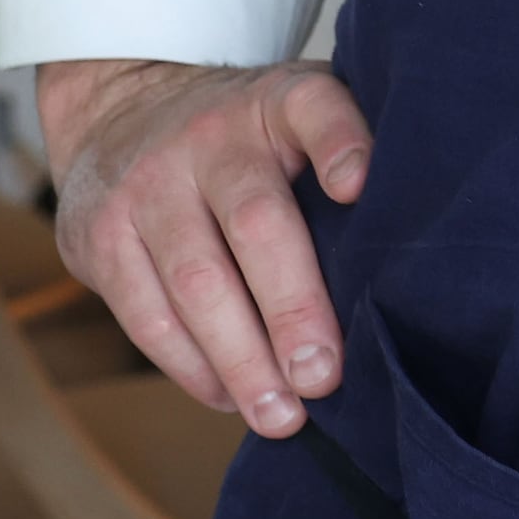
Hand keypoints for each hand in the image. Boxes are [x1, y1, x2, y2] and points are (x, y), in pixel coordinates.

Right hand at [40, 58, 370, 436]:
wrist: (119, 110)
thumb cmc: (246, 136)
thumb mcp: (300, 112)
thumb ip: (349, 155)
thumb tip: (420, 245)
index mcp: (275, 102)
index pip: (314, 109)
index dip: (340, 143)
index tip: (361, 187)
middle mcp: (208, 138)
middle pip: (255, 223)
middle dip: (292, 308)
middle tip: (324, 377)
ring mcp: (145, 188)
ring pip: (195, 284)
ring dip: (241, 360)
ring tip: (282, 415)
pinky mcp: (98, 238)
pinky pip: (147, 315)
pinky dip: (191, 367)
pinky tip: (229, 397)